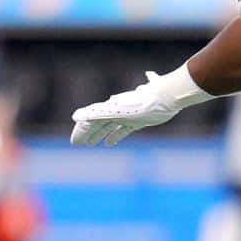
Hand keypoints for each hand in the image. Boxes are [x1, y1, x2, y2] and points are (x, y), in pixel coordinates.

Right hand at [71, 70, 191, 146]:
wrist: (167, 97)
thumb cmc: (143, 104)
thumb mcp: (117, 111)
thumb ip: (96, 114)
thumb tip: (75, 116)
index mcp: (110, 108)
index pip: (91, 121)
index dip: (81, 131)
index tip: (74, 142)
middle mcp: (116, 110)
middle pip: (98, 124)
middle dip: (88, 133)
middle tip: (78, 143)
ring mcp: (127, 115)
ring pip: (109, 127)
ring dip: (99, 134)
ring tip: (91, 143)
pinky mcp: (138, 120)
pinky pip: (122, 130)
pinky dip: (115, 136)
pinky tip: (110, 143)